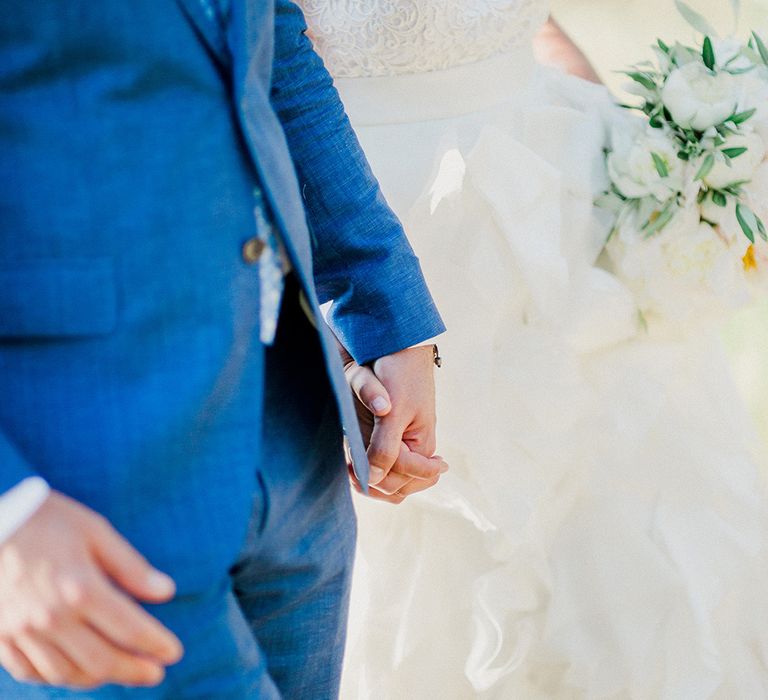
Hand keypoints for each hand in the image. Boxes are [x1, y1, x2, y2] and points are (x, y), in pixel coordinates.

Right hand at [0, 492, 183, 689]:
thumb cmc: (49, 520)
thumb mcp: (96, 532)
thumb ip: (132, 567)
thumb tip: (167, 591)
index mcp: (80, 588)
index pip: (129, 629)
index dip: (156, 645)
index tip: (174, 653)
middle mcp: (51, 618)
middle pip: (101, 661)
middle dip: (133, 671)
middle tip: (156, 674)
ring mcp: (21, 632)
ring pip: (66, 674)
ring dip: (99, 678)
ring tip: (122, 671)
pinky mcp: (0, 637)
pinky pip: (32, 672)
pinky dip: (60, 677)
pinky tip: (78, 670)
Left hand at [340, 344, 447, 502]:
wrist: (395, 346)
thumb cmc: (400, 375)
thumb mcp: (393, 411)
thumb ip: (384, 446)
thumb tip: (373, 477)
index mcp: (423, 445)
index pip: (404, 477)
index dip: (381, 475)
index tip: (355, 466)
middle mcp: (414, 451)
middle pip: (398, 489)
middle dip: (375, 484)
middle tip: (350, 468)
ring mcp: (400, 448)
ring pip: (390, 486)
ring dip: (371, 484)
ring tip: (351, 469)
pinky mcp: (386, 442)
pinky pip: (381, 473)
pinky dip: (368, 475)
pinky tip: (352, 464)